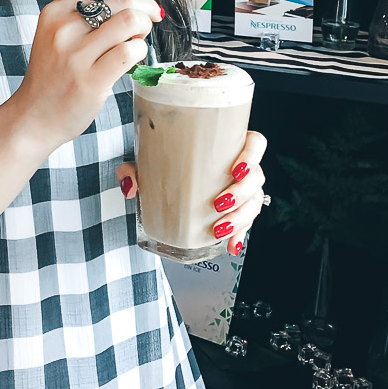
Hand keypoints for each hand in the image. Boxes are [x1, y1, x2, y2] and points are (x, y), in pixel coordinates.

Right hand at [6, 0, 163, 154]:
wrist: (33, 116)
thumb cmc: (53, 75)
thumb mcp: (58, 35)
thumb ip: (87, 15)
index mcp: (55, 12)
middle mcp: (63, 29)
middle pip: (122, 0)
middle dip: (147, 6)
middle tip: (153, 17)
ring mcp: (76, 55)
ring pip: (130, 21)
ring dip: (145, 27)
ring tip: (139, 38)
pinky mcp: (91, 80)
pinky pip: (130, 51)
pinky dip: (140, 50)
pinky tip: (134, 57)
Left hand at [115, 130, 267, 255]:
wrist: (165, 180)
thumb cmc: (167, 163)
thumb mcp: (147, 162)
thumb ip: (133, 170)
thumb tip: (130, 186)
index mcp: (227, 146)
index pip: (255, 143)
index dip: (252, 155)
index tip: (236, 169)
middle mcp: (241, 167)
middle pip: (257, 177)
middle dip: (242, 193)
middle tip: (219, 203)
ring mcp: (242, 190)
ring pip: (254, 202)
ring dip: (241, 218)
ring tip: (219, 229)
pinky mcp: (238, 211)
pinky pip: (247, 223)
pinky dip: (240, 235)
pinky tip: (232, 245)